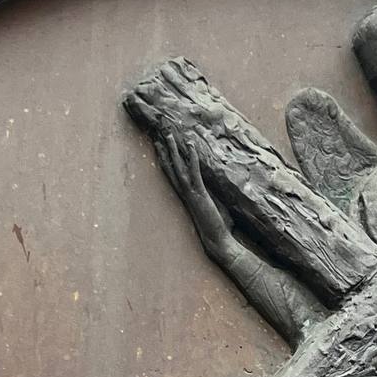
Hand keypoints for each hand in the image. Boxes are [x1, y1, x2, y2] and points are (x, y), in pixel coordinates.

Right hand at [154, 124, 232, 255]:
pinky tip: (191, 146)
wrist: (217, 242)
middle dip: (165, 150)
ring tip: (170, 135)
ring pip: (179, 168)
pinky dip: (192, 158)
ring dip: (174, 150)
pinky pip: (195, 173)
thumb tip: (205, 190)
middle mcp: (184, 193)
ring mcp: (191, 193)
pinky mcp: (200, 194)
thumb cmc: (214, 227)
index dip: (165, 159)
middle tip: (160, 134)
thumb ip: (204, 198)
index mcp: (185, 195)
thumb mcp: (207, 209)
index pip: (172, 173)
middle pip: (171, 168)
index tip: (160, 145)